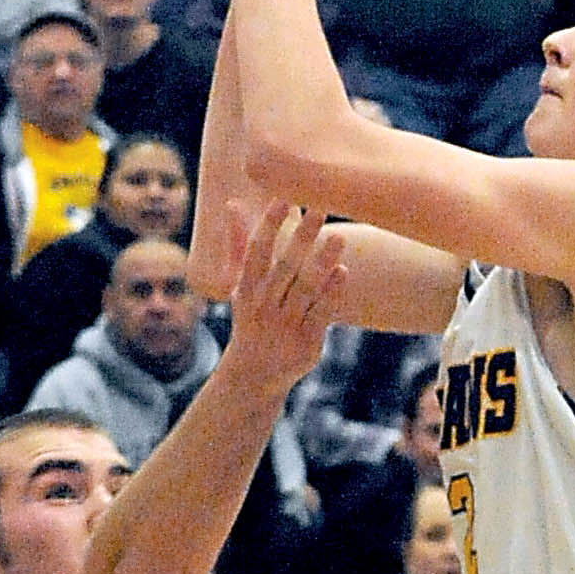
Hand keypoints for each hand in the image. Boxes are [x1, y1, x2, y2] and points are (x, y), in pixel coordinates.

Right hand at [215, 201, 347, 397]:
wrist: (253, 376)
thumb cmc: (251, 319)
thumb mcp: (239, 286)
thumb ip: (239, 245)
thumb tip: (232, 204)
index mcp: (246, 289)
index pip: (257, 252)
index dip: (269, 224)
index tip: (283, 197)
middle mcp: (264, 305)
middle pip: (284, 266)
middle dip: (301, 236)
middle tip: (321, 205)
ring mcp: (285, 324)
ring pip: (305, 289)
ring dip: (321, 262)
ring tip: (339, 237)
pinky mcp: (306, 341)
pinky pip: (320, 314)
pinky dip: (331, 294)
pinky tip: (342, 272)